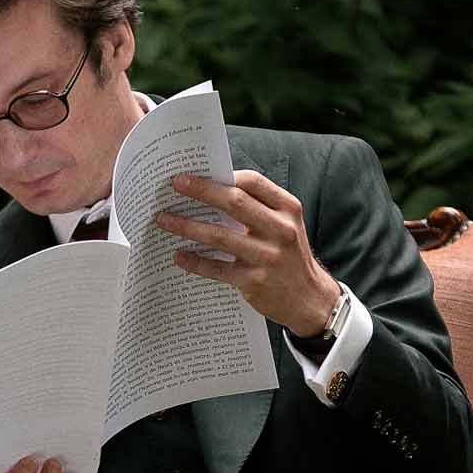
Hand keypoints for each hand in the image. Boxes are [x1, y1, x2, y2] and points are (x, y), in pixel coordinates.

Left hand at [156, 170, 340, 338]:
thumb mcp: (286, 226)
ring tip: (164, 220)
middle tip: (175, 184)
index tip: (197, 173)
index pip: (253, 182)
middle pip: (234, 203)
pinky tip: (178, 255)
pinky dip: (194, 261)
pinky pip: (216, 268)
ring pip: (219, 236)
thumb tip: (214, 191)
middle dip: (201, 191)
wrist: (309, 298)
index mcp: (288, 209)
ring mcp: (267, 257)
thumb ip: (259, 209)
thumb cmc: (289, 256)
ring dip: (187, 226)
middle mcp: (280, 230)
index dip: (223, 176)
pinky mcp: (253, 281)